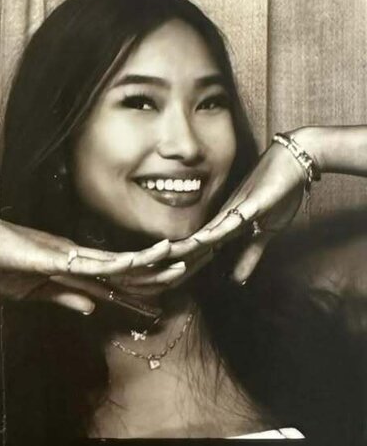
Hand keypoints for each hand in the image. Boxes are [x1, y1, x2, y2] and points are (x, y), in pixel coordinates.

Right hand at [0, 215, 179, 315]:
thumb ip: (64, 297)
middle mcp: (80, 258)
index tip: (167, 294)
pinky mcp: (60, 257)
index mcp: (74, 268)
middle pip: (127, 271)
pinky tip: (142, 261)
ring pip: (119, 263)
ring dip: (150, 266)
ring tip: (179, 264)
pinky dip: (121, 262)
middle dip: (158, 274)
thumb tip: (92, 307)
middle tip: (190, 273)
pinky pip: (95, 261)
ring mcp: (72, 256)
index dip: (143, 288)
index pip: (116, 281)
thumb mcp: (35, 292)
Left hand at [170, 138, 308, 283]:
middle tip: (149, 276)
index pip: (198, 253)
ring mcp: (235, 211)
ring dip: (185, 248)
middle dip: (174, 262)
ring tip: (162, 258)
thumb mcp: (266, 233)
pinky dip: (216, 232)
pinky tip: (200, 240)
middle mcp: (223, 220)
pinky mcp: (252, 204)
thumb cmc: (279, 193)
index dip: (182, 269)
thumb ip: (250, 255)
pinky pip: (231, 220)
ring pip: (205, 234)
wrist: (295, 159)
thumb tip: (237, 281)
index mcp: (224, 227)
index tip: (161, 285)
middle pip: (194, 246)